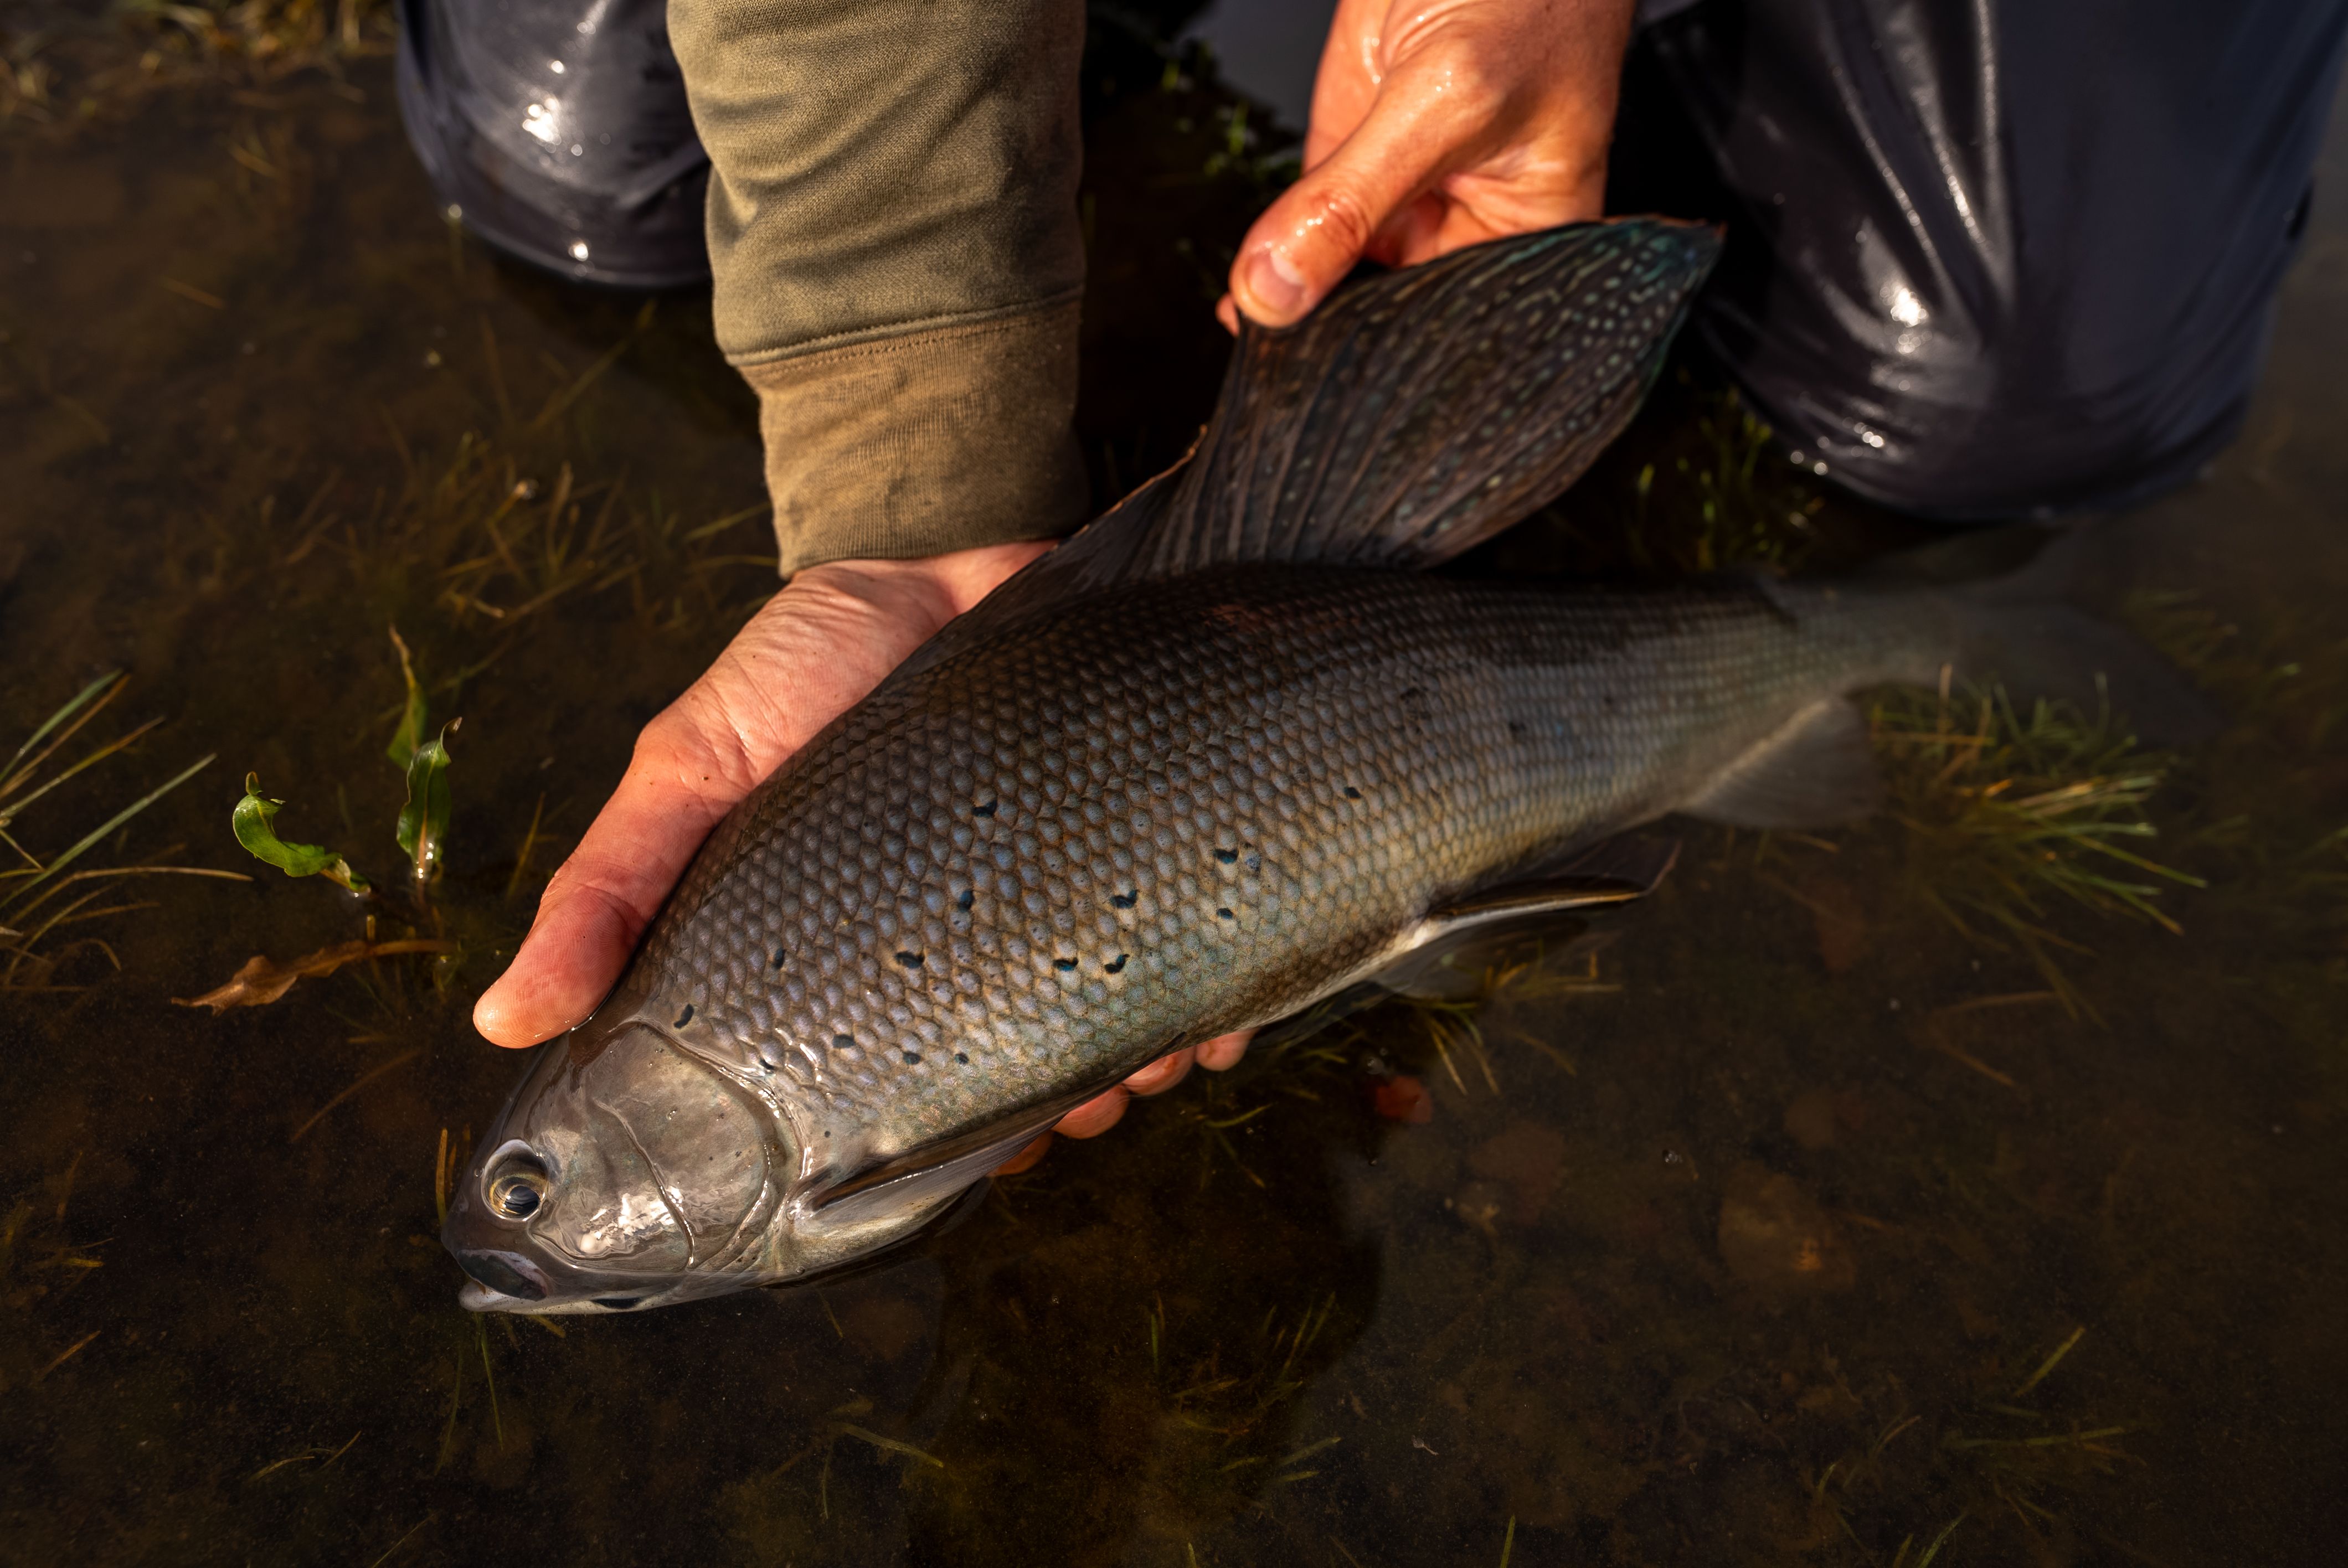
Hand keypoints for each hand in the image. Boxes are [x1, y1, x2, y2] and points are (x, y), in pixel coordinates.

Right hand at [470, 539, 1249, 1155]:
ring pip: (1105, 1039)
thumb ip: (615, 888)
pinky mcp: (1135, 853)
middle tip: (1064, 1110)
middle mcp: (959, 952)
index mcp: (848, 967)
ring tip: (1143, 1062)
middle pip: (1009, 1086)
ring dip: (1131, 1072)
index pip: (878, 1100)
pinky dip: (1206, 1004)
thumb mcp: (691, 767)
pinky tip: (1209, 1017)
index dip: (912, 1157)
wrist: (942, 545)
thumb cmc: (804, 666)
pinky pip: (1187, 957)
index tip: (942, 1168)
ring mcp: (1052, 905)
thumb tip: (507, 1016)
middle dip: (1044, 1118)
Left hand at [1220, 0, 1638, 330]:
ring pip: (1342, 277)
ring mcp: (1407, 194)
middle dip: (1333, 332)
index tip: (1319, 384)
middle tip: (1275, 358)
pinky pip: (1308, 229)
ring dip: (1296, 297)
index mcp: (1534, 238)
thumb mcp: (1444, 102)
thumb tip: (1274, 291)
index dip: (1388, 361)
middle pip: (1394, 313)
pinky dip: (1275, 252)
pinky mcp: (1354, 159)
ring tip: (1255, 325)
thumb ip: (1353, 199)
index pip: (1455, 332)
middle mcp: (1471, 226)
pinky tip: (1246, 285)